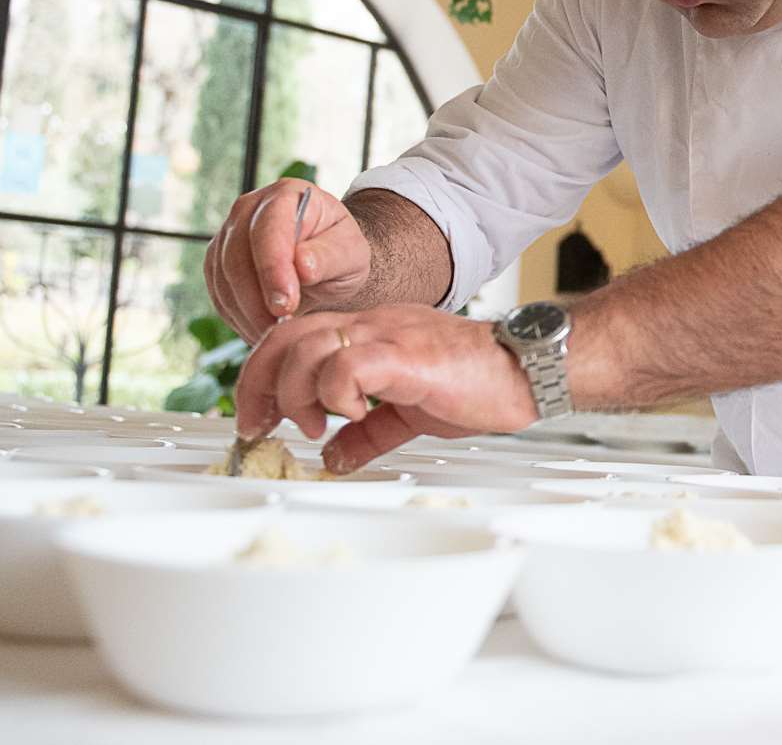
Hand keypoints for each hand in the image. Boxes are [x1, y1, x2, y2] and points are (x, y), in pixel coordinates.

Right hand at [203, 179, 370, 342]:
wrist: (326, 261)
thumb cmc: (341, 252)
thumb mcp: (351, 253)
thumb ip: (329, 256)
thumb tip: (302, 265)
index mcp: (286, 195)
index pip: (269, 229)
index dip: (273, 269)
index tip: (285, 305)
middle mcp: (250, 208)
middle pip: (237, 255)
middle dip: (257, 298)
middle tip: (281, 328)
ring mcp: (228, 234)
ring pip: (223, 278)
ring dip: (247, 313)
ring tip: (276, 334)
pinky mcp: (218, 261)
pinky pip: (218, 293)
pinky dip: (238, 317)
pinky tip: (261, 330)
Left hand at [233, 306, 539, 473]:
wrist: (525, 369)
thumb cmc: (477, 380)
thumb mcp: (408, 413)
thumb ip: (368, 433)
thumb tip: (337, 458)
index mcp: (367, 332)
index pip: (291, 335)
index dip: (261, 374)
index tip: (256, 416)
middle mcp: (370, 324)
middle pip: (286, 336)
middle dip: (259, 384)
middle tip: (260, 425)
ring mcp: (387, 336)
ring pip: (309, 347)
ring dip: (297, 393)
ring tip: (312, 425)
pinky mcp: (407, 356)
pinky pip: (351, 363)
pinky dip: (337, 392)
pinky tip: (351, 415)